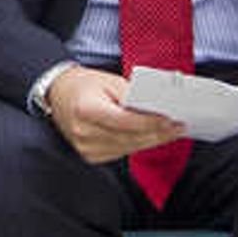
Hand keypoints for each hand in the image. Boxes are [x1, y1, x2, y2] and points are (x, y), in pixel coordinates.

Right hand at [41, 64, 187, 166]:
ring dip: (152, 140)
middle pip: (130, 138)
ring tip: (172, 132)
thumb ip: (132, 94)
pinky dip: (138, 144)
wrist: (58, 94)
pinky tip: (152, 137)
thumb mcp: (109, 81)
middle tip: (179, 127)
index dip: (150, 123)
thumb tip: (157, 107)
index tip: (171, 120)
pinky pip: (122, 152)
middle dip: (158, 133)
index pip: (125, 121)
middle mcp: (84, 132)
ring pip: (129, 148)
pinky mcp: (91, 156)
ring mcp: (86, 147)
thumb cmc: (84, 85)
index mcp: (86, 110)